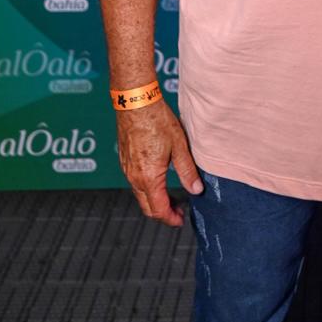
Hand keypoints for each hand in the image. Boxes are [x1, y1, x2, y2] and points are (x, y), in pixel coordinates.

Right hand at [115, 98, 203, 226]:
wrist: (135, 102)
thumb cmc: (157, 121)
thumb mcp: (179, 146)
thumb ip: (188, 171)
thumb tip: (196, 190)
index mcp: (149, 177)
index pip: (158, 209)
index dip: (170, 218)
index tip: (180, 219)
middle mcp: (134, 177)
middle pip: (147, 207)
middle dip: (163, 213)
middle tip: (179, 210)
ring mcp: (127, 169)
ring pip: (140, 195)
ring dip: (155, 200)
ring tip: (172, 195)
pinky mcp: (124, 160)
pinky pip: (135, 182)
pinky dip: (147, 188)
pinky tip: (159, 179)